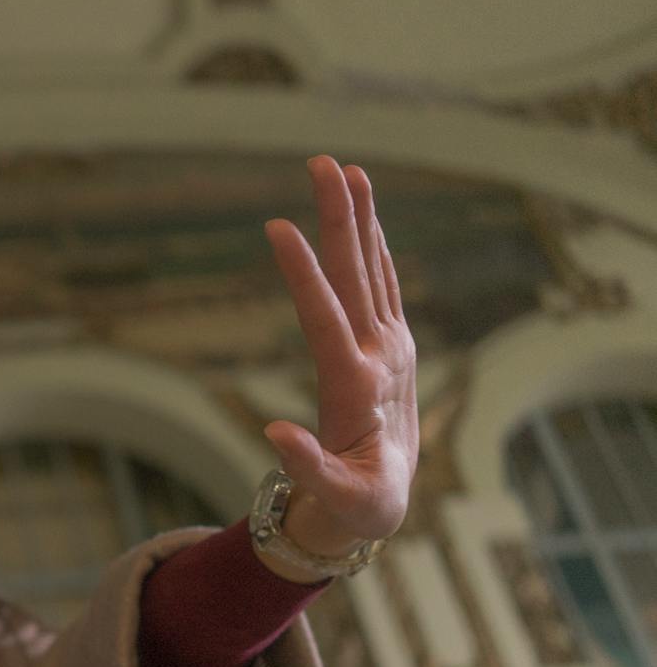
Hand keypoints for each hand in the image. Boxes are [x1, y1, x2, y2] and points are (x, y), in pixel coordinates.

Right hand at [262, 156, 419, 566]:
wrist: (390, 500)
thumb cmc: (357, 503)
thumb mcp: (335, 497)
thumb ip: (309, 468)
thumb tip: (275, 434)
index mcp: (359, 388)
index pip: (325, 320)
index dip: (303, 273)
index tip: (279, 228)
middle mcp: (381, 357)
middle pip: (357, 276)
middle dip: (340, 218)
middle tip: (323, 164)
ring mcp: (392, 347)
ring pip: (372, 271)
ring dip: (359, 218)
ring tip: (345, 169)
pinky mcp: (392, 345)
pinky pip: (378, 284)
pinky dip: (369, 244)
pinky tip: (361, 214)